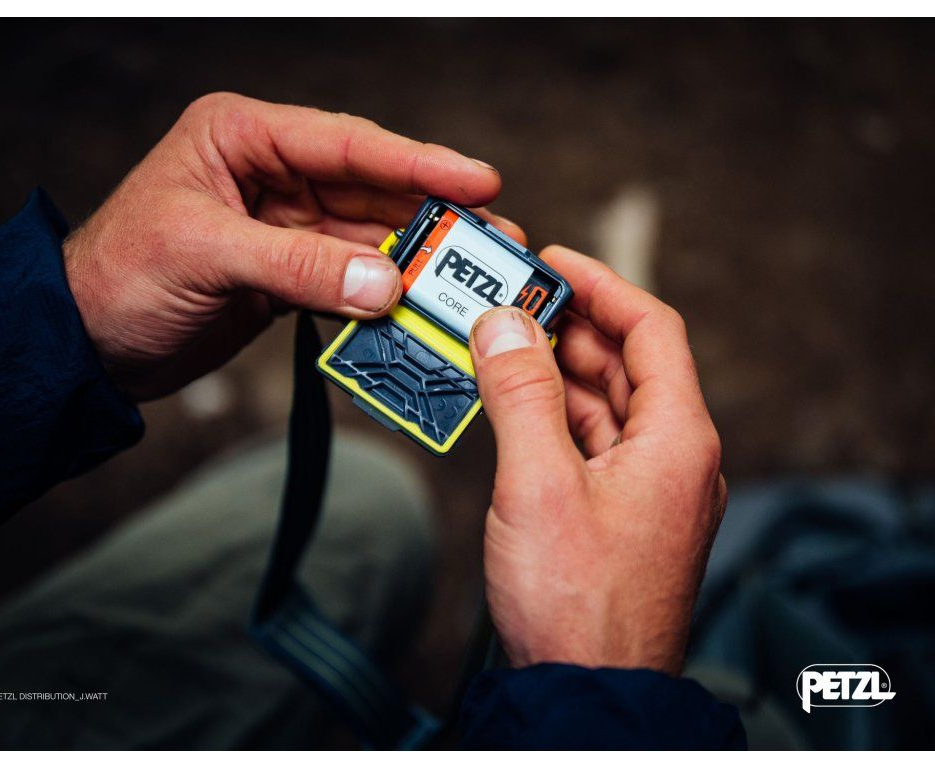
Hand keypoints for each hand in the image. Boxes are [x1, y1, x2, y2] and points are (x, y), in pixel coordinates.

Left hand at [63, 93, 521, 400]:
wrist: (85, 343)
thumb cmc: (119, 276)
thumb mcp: (206, 256)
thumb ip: (298, 267)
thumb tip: (386, 286)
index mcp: (242, 137)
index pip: (346, 143)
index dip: (417, 163)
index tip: (477, 180)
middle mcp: (269, 173)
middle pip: (370, 188)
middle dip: (432, 214)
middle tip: (496, 237)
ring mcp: (282, 224)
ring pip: (366, 237)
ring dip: (416, 259)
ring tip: (471, 276)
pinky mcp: (286, 273)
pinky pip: (348, 279)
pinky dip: (382, 295)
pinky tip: (420, 305)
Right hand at [468, 246, 725, 675]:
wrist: (587, 695)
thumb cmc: (575, 602)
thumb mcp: (538, 482)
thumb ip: (520, 392)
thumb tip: (502, 322)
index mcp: (676, 439)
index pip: (651, 330)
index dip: (603, 286)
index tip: (553, 263)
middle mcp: (671, 459)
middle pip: (624, 365)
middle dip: (567, 327)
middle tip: (508, 302)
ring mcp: (645, 490)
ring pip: (602, 405)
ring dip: (553, 371)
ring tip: (497, 344)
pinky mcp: (617, 516)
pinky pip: (587, 444)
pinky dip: (550, 417)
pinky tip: (510, 404)